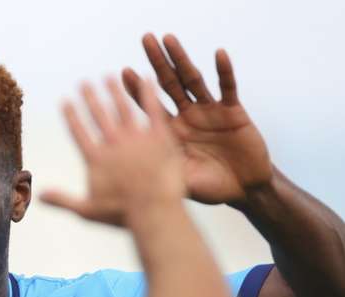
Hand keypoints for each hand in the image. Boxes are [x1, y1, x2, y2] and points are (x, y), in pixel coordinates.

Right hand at [41, 78, 184, 225]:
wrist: (155, 211)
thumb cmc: (122, 214)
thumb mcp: (87, 210)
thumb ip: (62, 199)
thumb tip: (38, 197)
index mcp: (96, 159)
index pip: (79, 131)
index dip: (71, 115)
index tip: (65, 101)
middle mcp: (114, 143)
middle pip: (99, 115)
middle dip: (90, 97)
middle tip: (84, 82)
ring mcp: (137, 138)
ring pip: (123, 108)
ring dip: (115, 91)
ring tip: (109, 77)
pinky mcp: (160, 137)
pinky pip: (153, 109)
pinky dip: (148, 93)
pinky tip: (145, 78)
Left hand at [122, 34, 272, 205]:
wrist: (243, 190)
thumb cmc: (209, 187)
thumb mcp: (177, 181)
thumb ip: (157, 172)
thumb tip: (128, 179)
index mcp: (169, 132)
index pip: (149, 106)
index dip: (136, 90)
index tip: (121, 73)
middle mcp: (187, 116)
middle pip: (168, 84)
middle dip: (156, 62)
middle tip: (145, 40)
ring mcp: (209, 111)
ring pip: (193, 80)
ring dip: (182, 58)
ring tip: (169, 39)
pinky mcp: (233, 112)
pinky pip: (228, 88)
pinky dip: (224, 72)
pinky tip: (218, 54)